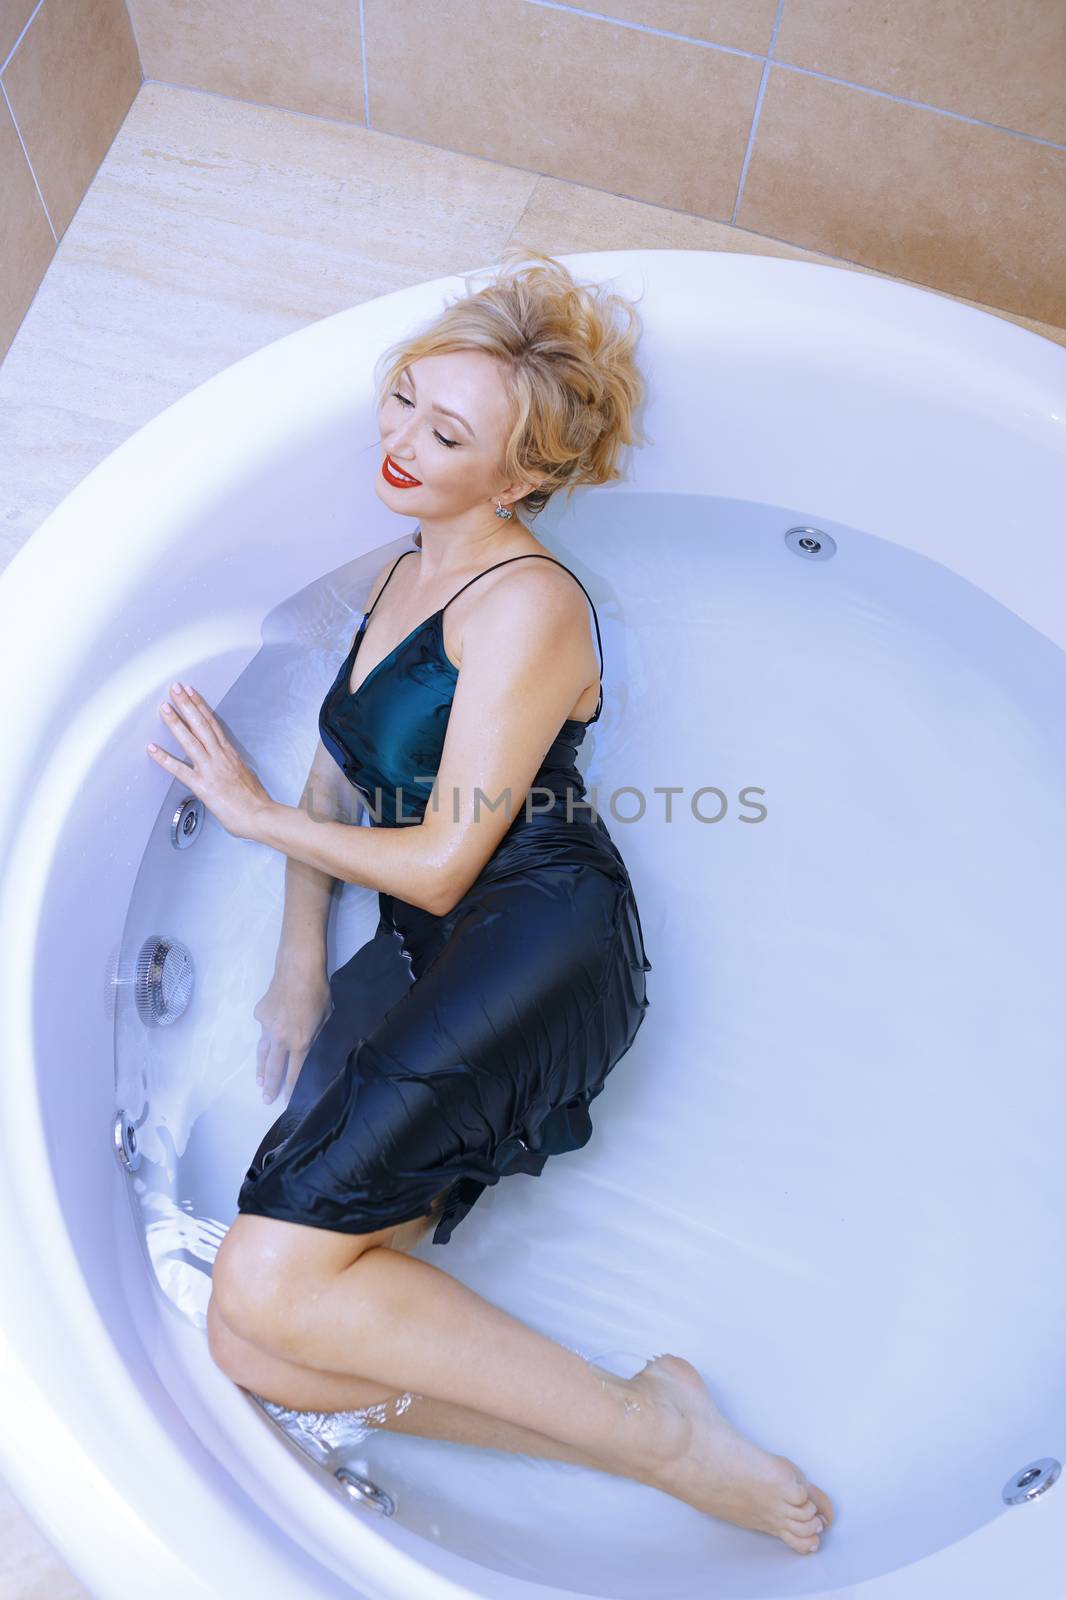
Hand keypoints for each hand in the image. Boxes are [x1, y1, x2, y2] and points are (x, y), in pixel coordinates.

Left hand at [146, 681, 273, 839]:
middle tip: (175, 689)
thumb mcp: (245, 775)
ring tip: (164, 708)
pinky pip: (179, 770)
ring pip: (191, 740)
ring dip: (176, 722)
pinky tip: (152, 749)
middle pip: (202, 724)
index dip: (200, 706)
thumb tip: (226, 763)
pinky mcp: (202, 785)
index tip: (191, 693)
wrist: (260, 816)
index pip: (213, 723)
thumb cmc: (255, 801)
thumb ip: (232, 766)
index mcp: (230, 754)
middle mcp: (220, 757)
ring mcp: (211, 769)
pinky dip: (164, 759)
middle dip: (187, 704)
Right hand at [253, 966, 332, 1103]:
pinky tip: (270, 1032)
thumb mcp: (325, 1019)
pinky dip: (266, 1033)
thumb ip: (317, 1037)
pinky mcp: (259, 1014)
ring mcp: (267, 1027)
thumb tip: (313, 1050)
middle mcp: (281, 1039)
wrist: (298, 969)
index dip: (291, 1089)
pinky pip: (263, 1028)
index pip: (294, 1073)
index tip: (286, 1100)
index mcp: (300, 1043)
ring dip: (261, 1068)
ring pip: (262, 1053)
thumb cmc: (318, 993)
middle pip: (273, 1069)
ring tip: (259, 1081)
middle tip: (265, 1099)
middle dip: (269, 1087)